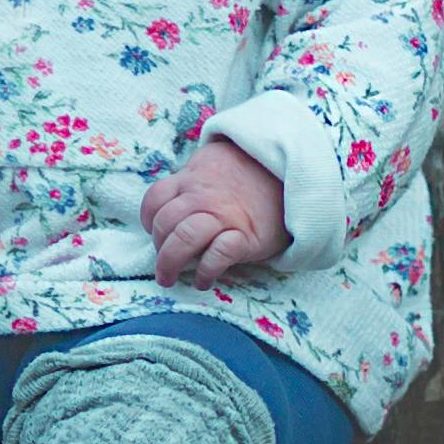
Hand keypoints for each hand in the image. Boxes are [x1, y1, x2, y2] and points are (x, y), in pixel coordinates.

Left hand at [144, 137, 288, 286]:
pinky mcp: (245, 237)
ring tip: (170, 278)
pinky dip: (205, 271)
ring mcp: (223, 217)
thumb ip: (193, 176)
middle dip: (158, 249)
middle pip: (164, 223)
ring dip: (170, 263)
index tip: (155, 233)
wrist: (294, 175)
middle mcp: (202, 197)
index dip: (148, 220)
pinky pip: (216, 256)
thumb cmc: (252, 174)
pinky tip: (203, 280)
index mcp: (192, 179)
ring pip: (184, 238)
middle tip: (162, 265)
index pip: (155, 199)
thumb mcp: (216, 162)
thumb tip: (175, 193)